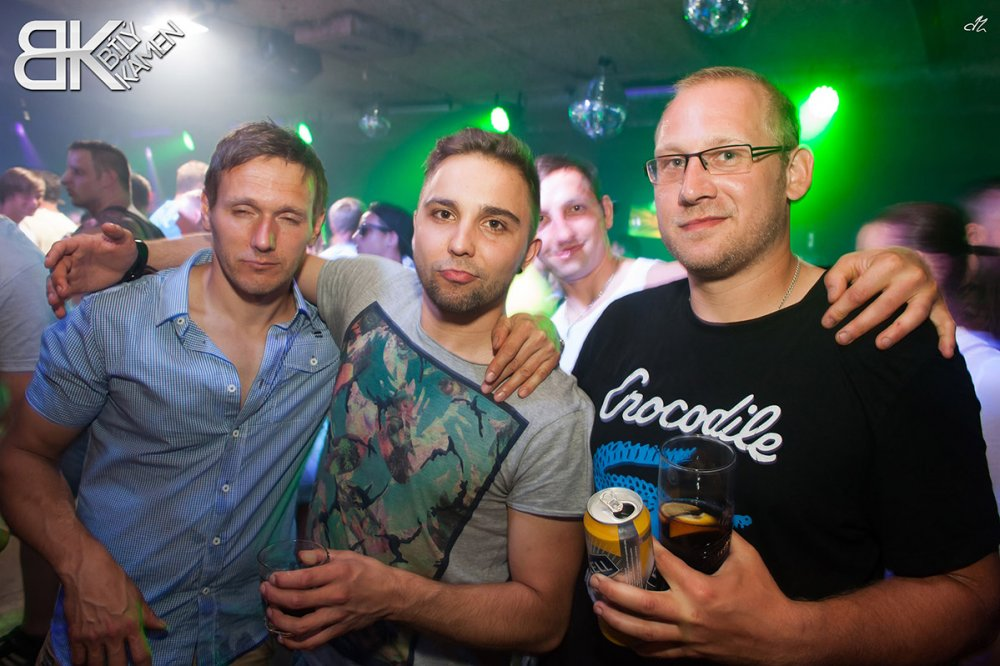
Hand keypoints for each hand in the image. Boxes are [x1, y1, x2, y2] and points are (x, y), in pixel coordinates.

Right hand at [45, 224, 137, 317]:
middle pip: (56, 268)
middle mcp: (71, 258)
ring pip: (56, 283)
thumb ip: (117, 232)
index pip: (61, 247)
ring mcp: (72, 273)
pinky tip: (61, 313)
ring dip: (53, 293)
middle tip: (61, 291)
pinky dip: (60, 303)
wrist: (129, 264)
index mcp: (79, 244)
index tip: (48, 263)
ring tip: (56, 304)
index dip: (53, 254)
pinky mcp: (77, 286)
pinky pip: (64, 294)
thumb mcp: (124, 238)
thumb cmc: (124, 248)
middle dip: (55, 280)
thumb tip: (107, 225)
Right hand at [62, 550, 165, 665]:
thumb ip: (148, 616)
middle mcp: (112, 634)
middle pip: (117, 665)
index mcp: (131, 625)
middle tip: (121, 665)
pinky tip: (86, 662)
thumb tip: (162, 627)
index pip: (140, 656)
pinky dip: (81, 664)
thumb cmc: (115, 581)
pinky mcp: (75, 635)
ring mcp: (92, 637)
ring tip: (104, 664)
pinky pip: (77, 660)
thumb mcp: (137, 597)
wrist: (87, 570)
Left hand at [260, 549, 397, 649]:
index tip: (271, 578)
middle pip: (299, 601)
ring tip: (270, 613)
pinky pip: (313, 641)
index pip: (305, 579)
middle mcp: (336, 596)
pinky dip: (295, 642)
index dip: (284, 580)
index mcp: (339, 574)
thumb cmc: (369, 571)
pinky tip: (283, 636)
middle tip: (265, 591)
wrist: (391, 595)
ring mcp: (337, 616)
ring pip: (302, 626)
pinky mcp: (338, 630)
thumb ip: (322, 555)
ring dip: (280, 622)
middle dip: (276, 597)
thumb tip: (298, 557)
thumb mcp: (348, 555)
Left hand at [482, 313, 559, 400]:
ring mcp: (548, 349)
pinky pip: (541, 375)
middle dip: (500, 378)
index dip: (497, 365)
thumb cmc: (522, 325)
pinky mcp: (554, 358)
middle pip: (516, 363)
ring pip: (526, 371)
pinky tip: (520, 394)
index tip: (487, 378)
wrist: (547, 325)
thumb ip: (499, 331)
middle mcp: (538, 337)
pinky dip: (531, 385)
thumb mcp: (509, 321)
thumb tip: (496, 346)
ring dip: (511, 386)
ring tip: (499, 396)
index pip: (509, 350)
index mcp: (525, 326)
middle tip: (487, 390)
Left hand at [590, 536, 805, 664]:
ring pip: (642, 633)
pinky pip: (658, 652)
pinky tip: (623, 637)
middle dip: (614, 592)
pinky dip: (638, 645)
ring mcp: (687, 638)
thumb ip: (725, 537)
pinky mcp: (690, 653)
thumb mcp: (747, 559)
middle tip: (595, 581)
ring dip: (616, 620)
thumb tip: (709, 518)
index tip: (641, 539)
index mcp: (701, 589)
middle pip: (641, 606)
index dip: (651, 550)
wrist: (780, 640)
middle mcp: (689, 615)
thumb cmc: (764, 596)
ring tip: (598, 607)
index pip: (666, 564)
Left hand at [822, 247, 955, 356]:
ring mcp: (928, 290)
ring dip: (896, 332)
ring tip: (879, 345)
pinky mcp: (939, 302)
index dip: (840, 309)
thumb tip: (833, 298)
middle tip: (841, 339)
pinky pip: (946, 321)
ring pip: (913, 316)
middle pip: (883, 306)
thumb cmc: (873, 264)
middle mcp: (912, 276)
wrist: (907, 256)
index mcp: (888, 263)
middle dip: (860, 325)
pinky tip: (945, 353)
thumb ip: (836, 277)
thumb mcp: (851, 262)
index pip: (859, 292)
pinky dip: (947, 337)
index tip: (826, 323)